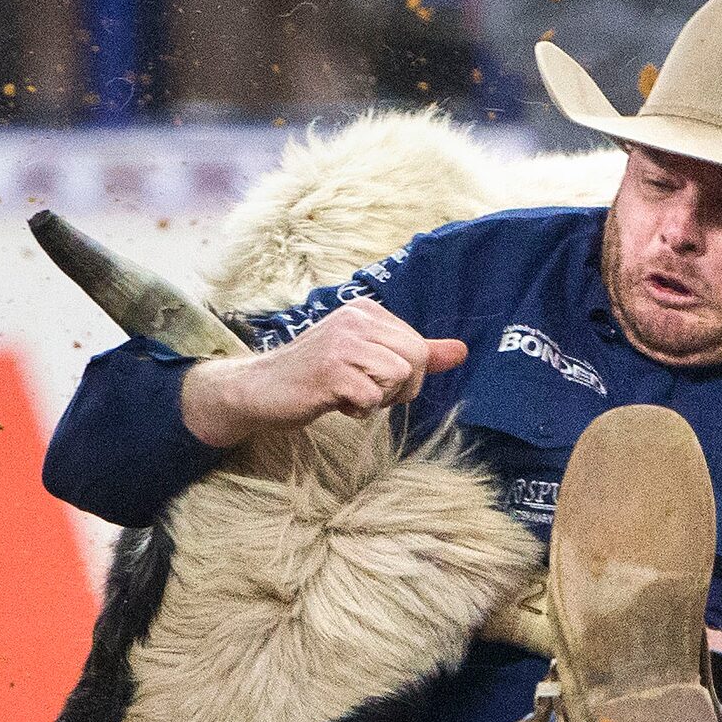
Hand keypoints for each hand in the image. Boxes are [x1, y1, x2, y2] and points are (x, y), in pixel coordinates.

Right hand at [179, 299, 467, 446]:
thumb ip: (417, 353)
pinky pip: (373, 397)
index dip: (405, 377)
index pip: (418, 347)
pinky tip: (334, 402)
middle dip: (399, 389)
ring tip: (347, 394)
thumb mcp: (369, 359)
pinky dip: (359, 409)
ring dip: (377, 399)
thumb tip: (462, 351)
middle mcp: (356, 319)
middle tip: (366, 393)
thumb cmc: (316, 376)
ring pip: (398, 376)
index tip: (372, 379)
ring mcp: (343, 343)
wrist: (259, 389)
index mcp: (367, 311)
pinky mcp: (331, 370)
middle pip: (415, 359)